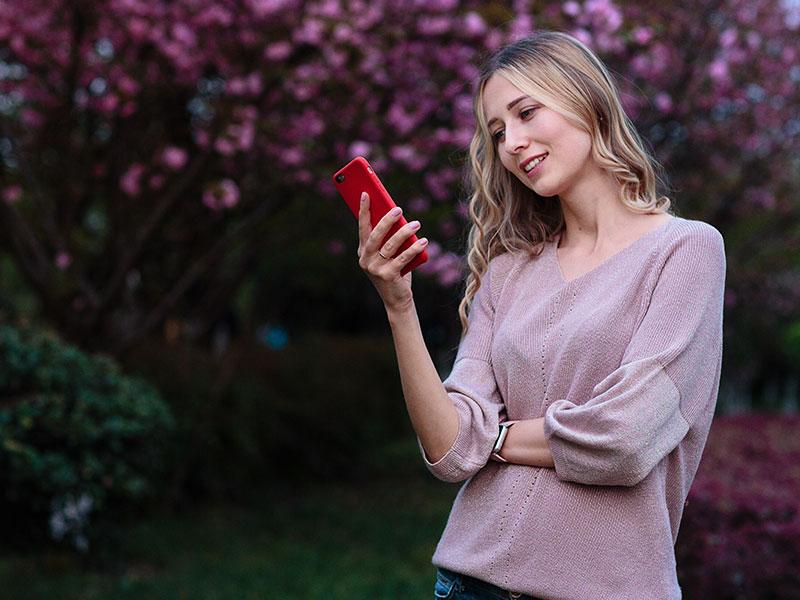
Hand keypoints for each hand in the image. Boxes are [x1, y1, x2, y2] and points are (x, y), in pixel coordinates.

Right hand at [357, 192, 428, 311]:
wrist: (397, 299)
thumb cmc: (395, 271)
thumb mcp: (389, 254)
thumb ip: (390, 239)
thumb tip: (399, 216)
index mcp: (363, 251)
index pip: (362, 227)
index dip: (363, 210)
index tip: (366, 193)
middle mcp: (365, 259)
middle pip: (375, 234)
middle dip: (387, 220)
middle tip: (399, 209)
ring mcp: (375, 269)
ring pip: (390, 245)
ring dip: (404, 233)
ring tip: (417, 224)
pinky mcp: (387, 276)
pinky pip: (403, 258)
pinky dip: (414, 249)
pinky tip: (423, 241)